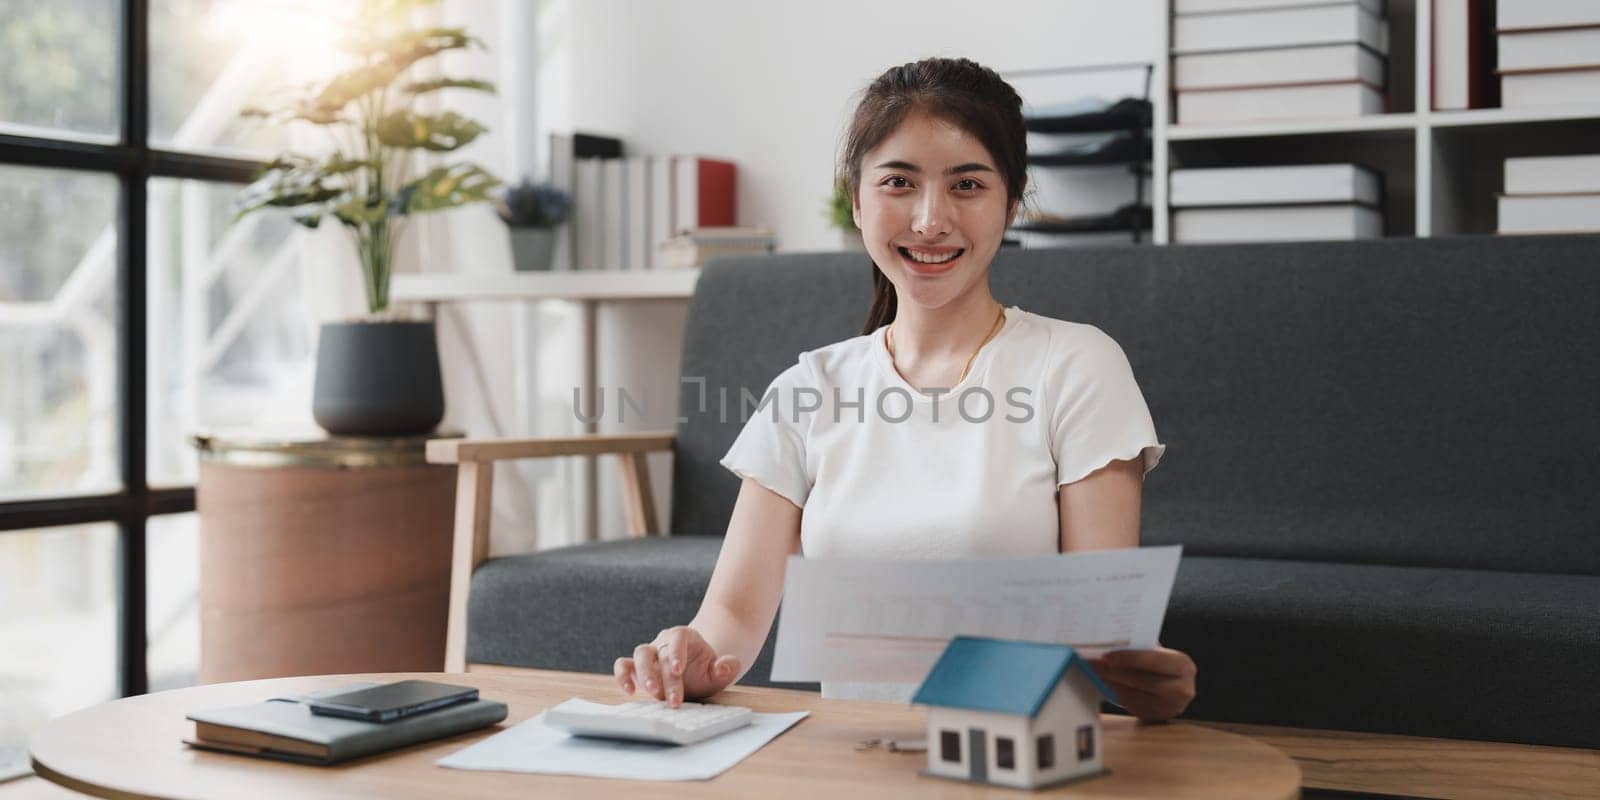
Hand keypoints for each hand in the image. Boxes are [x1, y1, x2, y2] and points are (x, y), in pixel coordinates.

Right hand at [613, 625, 741, 707]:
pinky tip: (629, 691)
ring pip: (640, 654)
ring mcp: (650, 654)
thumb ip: (727, 667)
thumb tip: (723, 666)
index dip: (676, 652)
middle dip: (663, 675)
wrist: (696, 670)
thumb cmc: (707, 671)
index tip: (678, 670)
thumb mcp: (721, 670)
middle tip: (671, 697)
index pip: (678, 637)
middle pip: (659, 651)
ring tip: (651, 692)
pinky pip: (624, 665)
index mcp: (685, 637)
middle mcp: (664, 642)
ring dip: (643, 673)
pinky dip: (623, 675)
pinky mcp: (637, 667)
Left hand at [1088, 646, 1195, 722]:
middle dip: (1112, 670)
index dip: (1129, 657)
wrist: (1174, 688)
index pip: (1153, 660)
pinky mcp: (1154, 717)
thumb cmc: (1161, 663)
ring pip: (1131, 694)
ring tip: (1090, 671)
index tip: (1106, 655)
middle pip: (1139, 679)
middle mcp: (1181, 689)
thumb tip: (1109, 642)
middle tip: (1090, 662)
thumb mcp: (1159, 652)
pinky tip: (1099, 682)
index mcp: (1183, 666)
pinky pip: (1128, 705)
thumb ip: (1141, 647)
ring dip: (1107, 682)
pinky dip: (1112, 692)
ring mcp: (1169, 707)